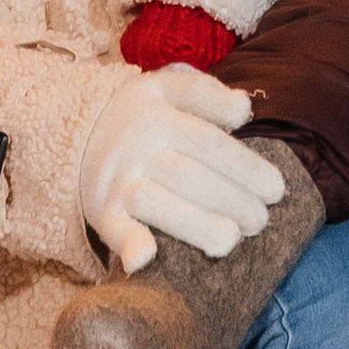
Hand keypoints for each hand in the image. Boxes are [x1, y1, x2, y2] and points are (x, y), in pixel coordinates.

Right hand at [78, 66, 288, 277]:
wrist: (72, 133)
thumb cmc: (137, 115)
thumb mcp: (165, 89)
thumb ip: (206, 94)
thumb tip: (244, 108)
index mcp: (158, 113)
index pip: (209, 141)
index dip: (245, 167)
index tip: (276, 189)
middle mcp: (136, 146)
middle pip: (189, 175)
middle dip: (231, 200)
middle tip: (261, 222)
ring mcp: (117, 181)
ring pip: (158, 204)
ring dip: (195, 225)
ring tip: (231, 241)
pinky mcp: (102, 212)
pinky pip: (113, 230)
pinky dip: (127, 245)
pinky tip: (146, 259)